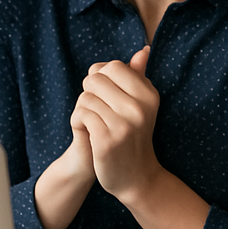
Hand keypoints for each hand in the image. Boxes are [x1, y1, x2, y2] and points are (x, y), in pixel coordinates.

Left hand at [72, 47, 160, 204]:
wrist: (136, 178)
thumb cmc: (133, 136)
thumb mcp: (141, 106)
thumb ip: (138, 77)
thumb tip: (142, 50)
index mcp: (149, 95)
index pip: (113, 66)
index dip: (101, 77)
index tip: (106, 95)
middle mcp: (140, 108)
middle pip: (95, 79)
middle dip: (90, 92)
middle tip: (98, 111)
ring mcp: (124, 125)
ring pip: (85, 97)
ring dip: (83, 110)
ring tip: (95, 124)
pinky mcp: (107, 140)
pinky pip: (81, 114)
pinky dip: (78, 122)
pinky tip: (87, 133)